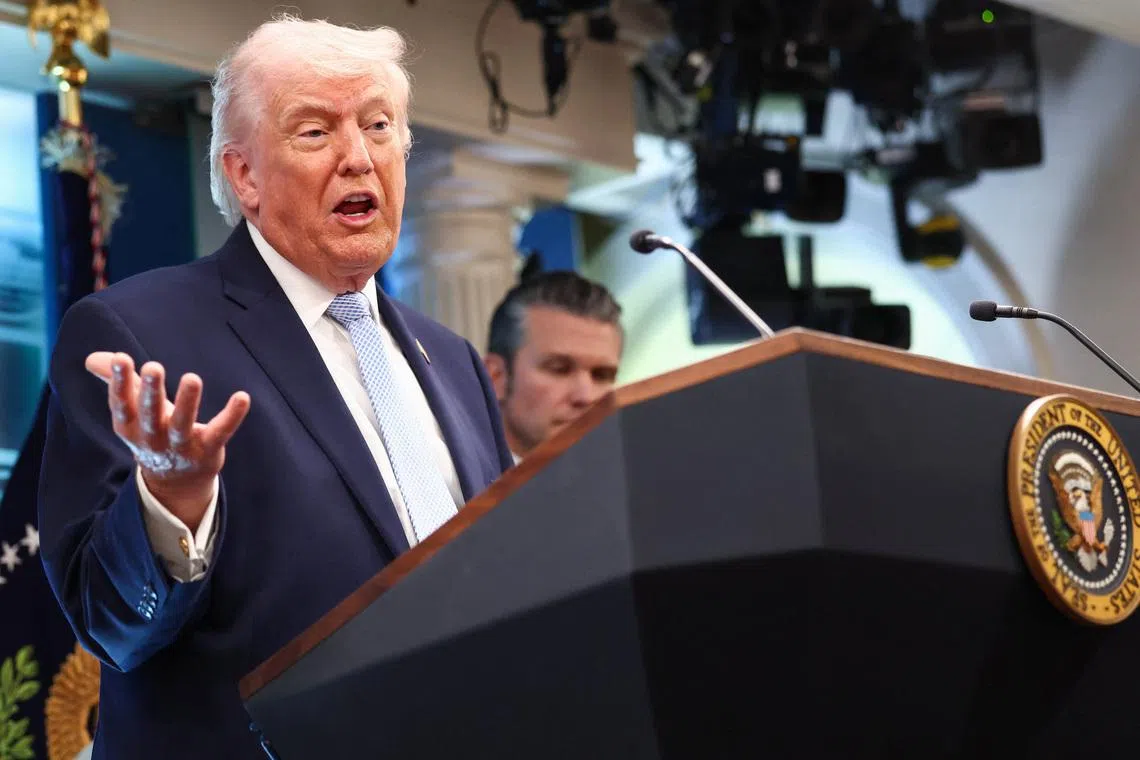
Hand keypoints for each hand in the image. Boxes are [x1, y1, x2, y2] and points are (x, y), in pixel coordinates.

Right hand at [86, 352, 249, 532]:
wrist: (175, 483)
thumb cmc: (154, 433)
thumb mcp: (133, 412)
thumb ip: (118, 382)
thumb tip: (92, 358)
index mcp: (131, 427)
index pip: (122, 404)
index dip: (119, 383)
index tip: (122, 358)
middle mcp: (154, 438)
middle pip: (150, 415)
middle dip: (150, 392)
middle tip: (153, 367)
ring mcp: (182, 447)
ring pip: (183, 425)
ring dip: (188, 402)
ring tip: (192, 378)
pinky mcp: (208, 450)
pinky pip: (221, 432)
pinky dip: (232, 416)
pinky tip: (242, 397)